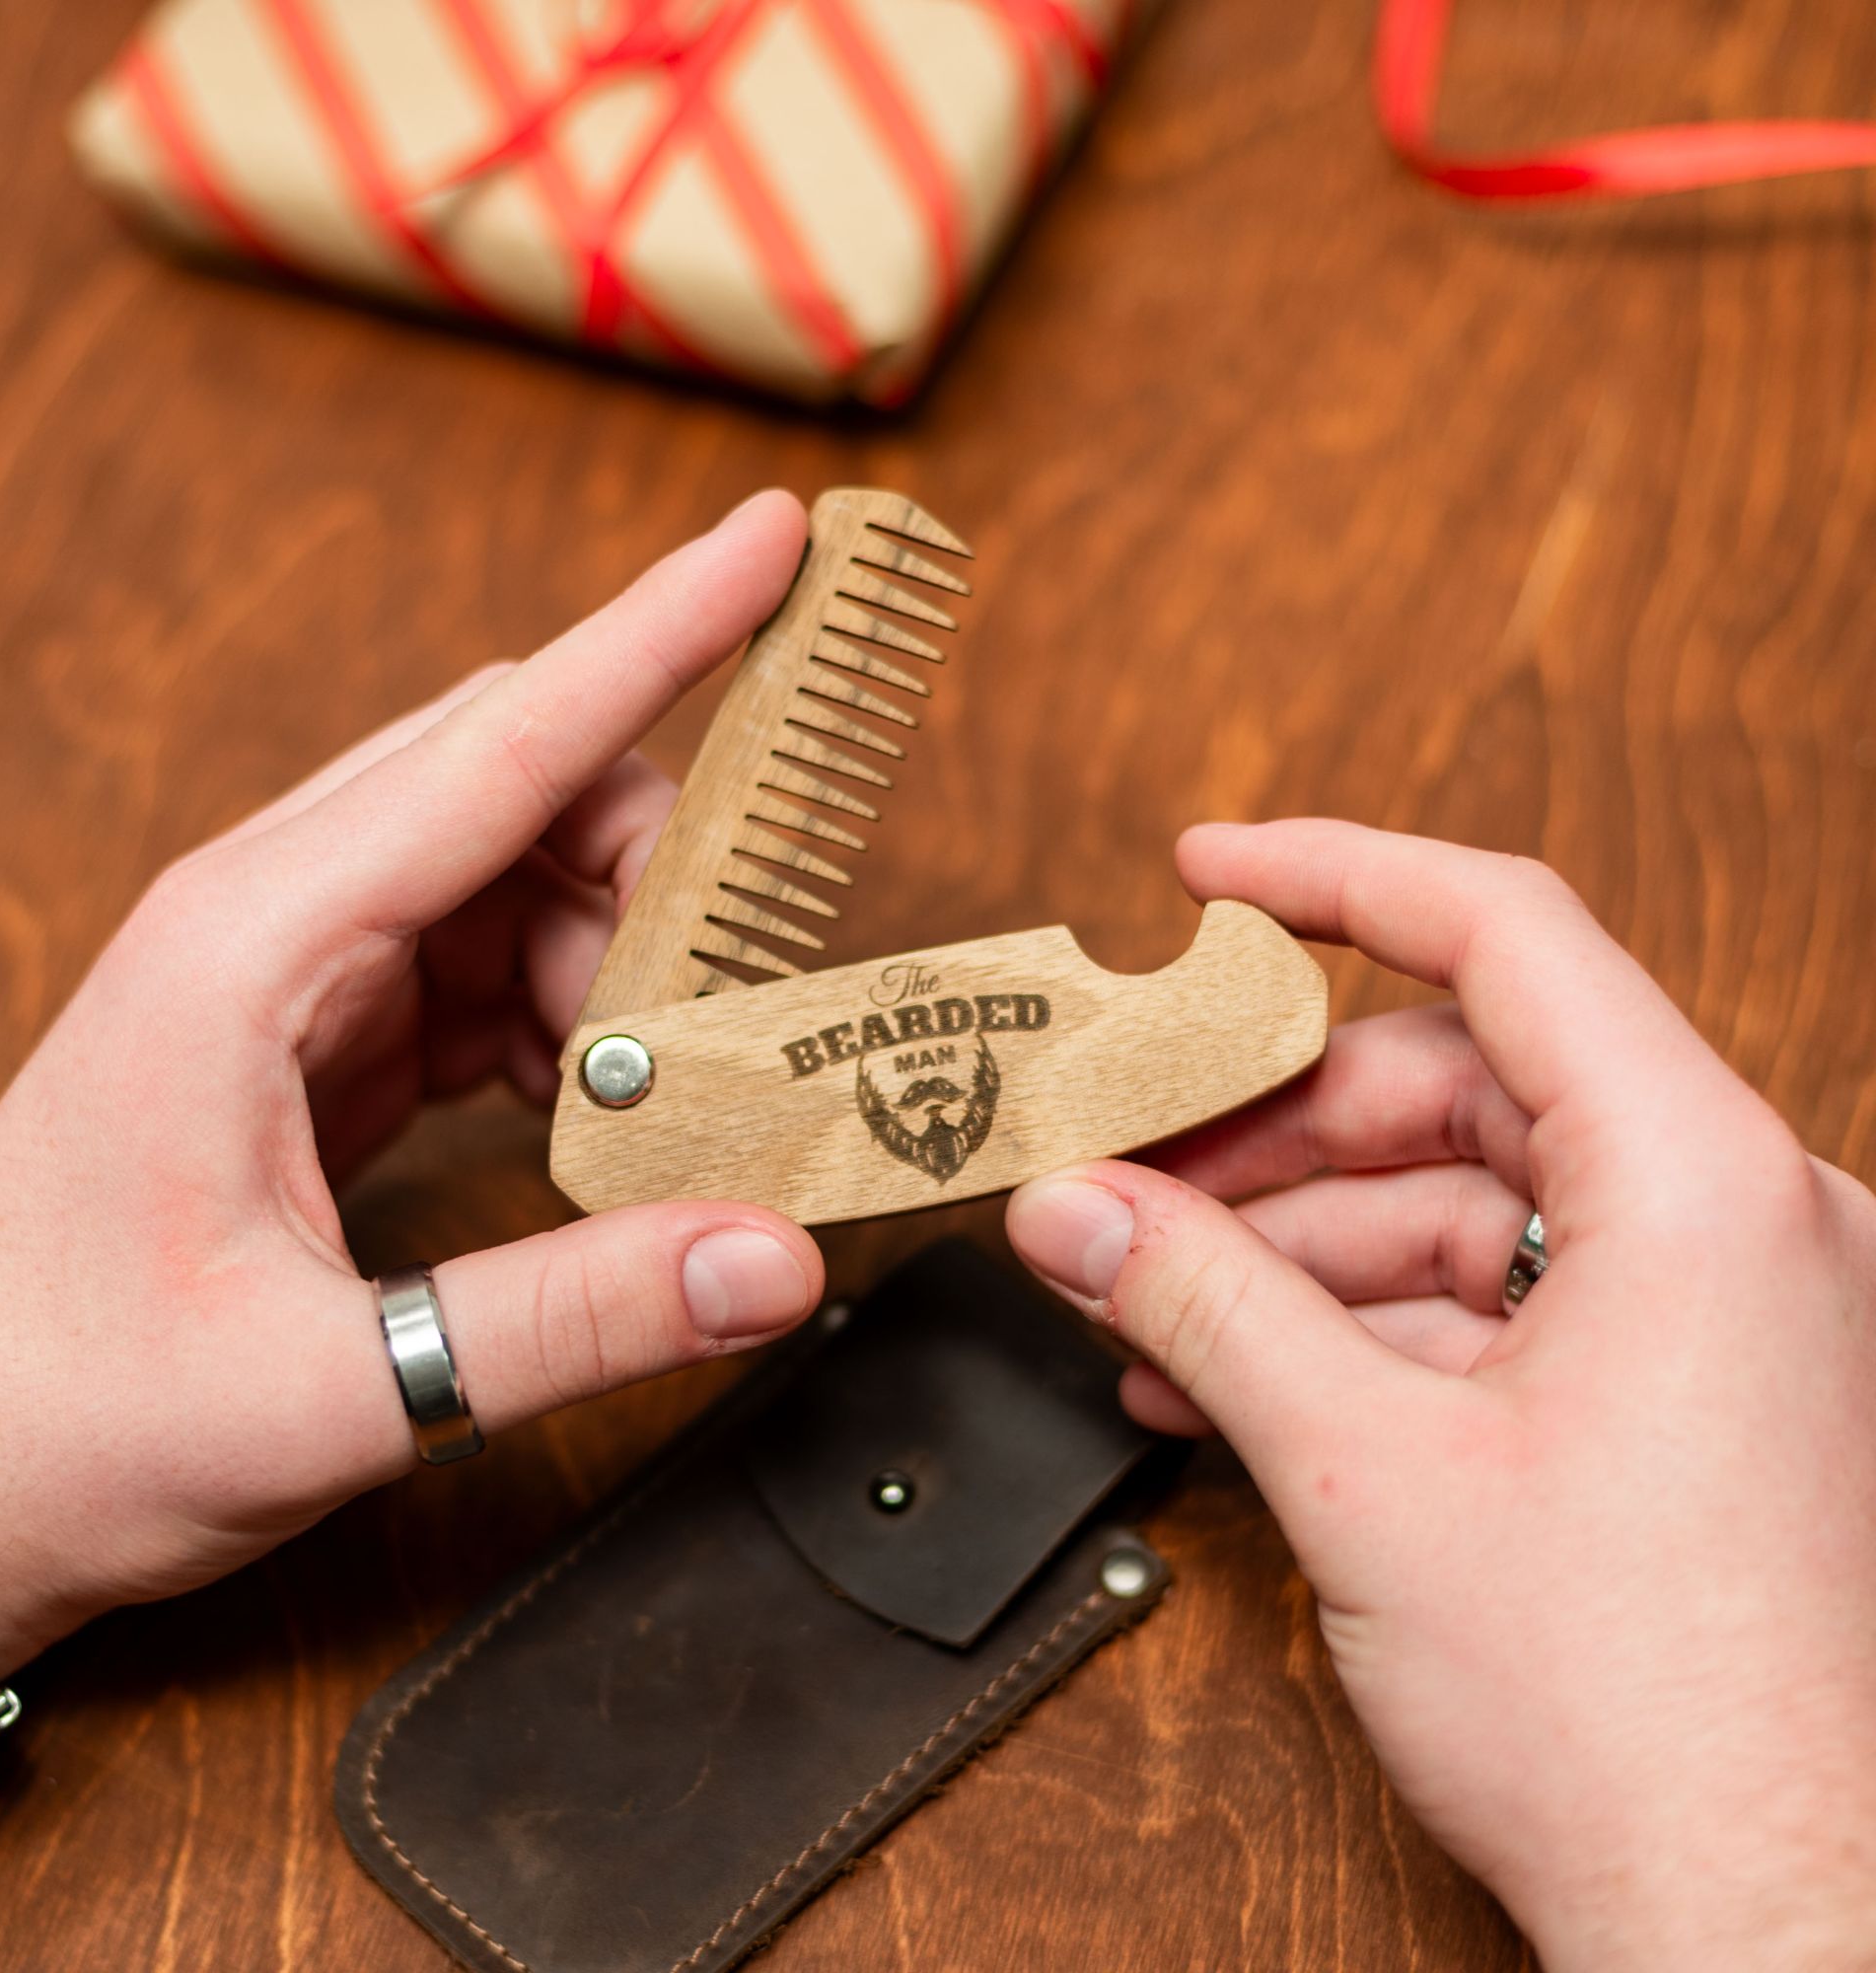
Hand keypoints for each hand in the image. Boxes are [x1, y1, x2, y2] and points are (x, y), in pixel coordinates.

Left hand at [0, 491, 825, 1672]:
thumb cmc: (68, 1415)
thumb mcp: (329, 1389)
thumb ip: (567, 1316)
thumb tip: (771, 1255)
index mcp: (252, 943)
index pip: (500, 743)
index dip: (655, 632)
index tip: (772, 540)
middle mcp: (276, 917)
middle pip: (523, 782)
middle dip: (667, 854)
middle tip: (756, 973)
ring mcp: (300, 968)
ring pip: (521, 876)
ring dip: (626, 962)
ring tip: (658, 1099)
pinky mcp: (323, 1031)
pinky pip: (494, 967)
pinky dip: (577, 1024)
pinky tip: (589, 1114)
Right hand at [1007, 821, 1875, 1970]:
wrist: (1775, 1939)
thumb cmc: (1647, 1728)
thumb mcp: (1371, 1473)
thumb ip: (1205, 1304)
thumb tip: (1074, 1208)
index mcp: (1700, 1184)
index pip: (1504, 932)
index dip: (1335, 872)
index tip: (1203, 867)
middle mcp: (1738, 1222)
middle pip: (1456, 1083)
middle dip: (1270, 1129)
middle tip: (1126, 1167)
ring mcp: (1721, 1312)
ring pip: (1462, 1202)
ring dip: (1293, 1246)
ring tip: (1148, 1304)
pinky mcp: (1687, 1394)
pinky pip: (1498, 1300)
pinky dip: (1363, 1322)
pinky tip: (1236, 1373)